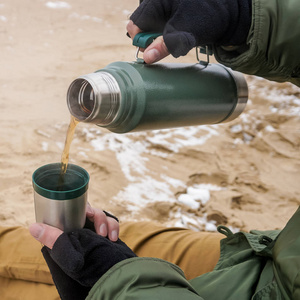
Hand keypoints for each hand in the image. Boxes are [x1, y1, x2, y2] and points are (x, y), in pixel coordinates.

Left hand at [29, 209, 134, 299]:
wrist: (110, 277)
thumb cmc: (88, 267)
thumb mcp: (68, 253)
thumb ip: (53, 239)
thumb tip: (33, 227)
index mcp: (70, 233)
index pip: (74, 212)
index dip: (81, 208)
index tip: (87, 212)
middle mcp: (83, 230)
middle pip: (90, 211)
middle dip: (97, 216)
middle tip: (99, 230)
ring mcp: (96, 232)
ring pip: (102, 215)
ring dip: (106, 222)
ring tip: (105, 236)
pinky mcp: (109, 234)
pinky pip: (112, 223)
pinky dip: (114, 228)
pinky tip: (113, 238)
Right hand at [127, 0, 251, 63]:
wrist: (228, 14)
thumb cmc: (207, 19)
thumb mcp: (184, 35)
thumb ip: (164, 46)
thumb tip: (146, 58)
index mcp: (159, 0)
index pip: (137, 21)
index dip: (139, 38)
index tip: (147, 50)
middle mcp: (159, 1)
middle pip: (142, 23)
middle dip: (149, 38)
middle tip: (160, 47)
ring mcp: (164, 6)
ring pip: (150, 25)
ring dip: (157, 37)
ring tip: (172, 41)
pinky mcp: (170, 12)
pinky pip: (159, 26)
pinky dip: (164, 35)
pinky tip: (174, 36)